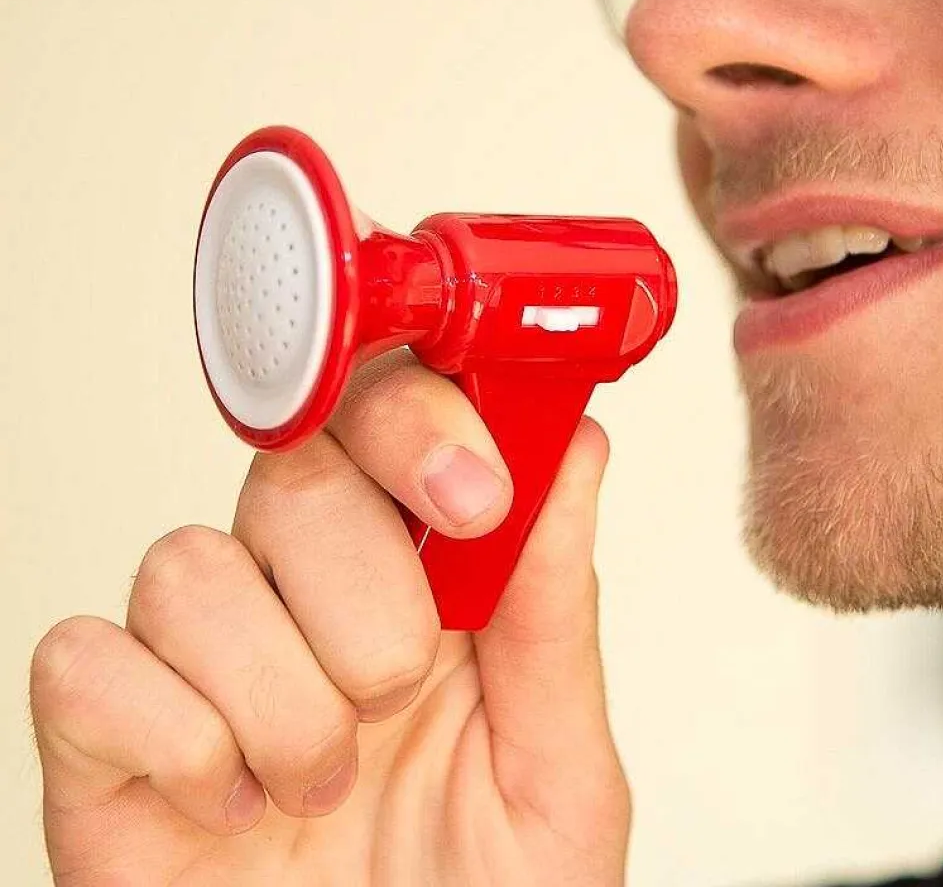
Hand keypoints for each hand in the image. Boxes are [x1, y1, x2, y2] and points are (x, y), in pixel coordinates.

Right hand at [30, 353, 628, 884]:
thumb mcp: (555, 768)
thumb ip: (554, 605)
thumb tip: (573, 444)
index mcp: (422, 581)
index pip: (388, 416)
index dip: (418, 419)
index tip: (470, 493)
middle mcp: (305, 599)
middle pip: (290, 471)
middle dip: (363, 587)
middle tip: (398, 688)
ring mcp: (201, 665)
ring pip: (190, 566)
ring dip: (279, 695)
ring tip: (325, 783)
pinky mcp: (104, 744)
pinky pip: (87, 663)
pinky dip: (173, 740)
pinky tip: (231, 807)